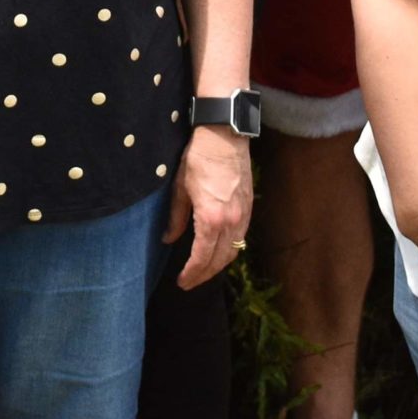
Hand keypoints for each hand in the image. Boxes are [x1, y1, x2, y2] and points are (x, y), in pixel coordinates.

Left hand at [165, 128, 251, 289]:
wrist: (225, 136)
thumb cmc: (198, 158)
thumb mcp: (180, 188)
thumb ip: (175, 218)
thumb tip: (169, 239)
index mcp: (211, 219)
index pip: (202, 258)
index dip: (191, 274)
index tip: (181, 282)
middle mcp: (231, 222)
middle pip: (219, 260)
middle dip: (204, 275)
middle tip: (189, 283)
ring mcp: (243, 216)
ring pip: (233, 252)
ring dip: (218, 266)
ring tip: (202, 271)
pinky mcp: (249, 208)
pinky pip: (240, 239)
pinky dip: (229, 251)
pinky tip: (218, 252)